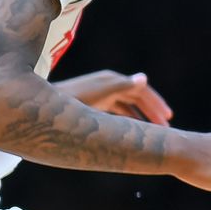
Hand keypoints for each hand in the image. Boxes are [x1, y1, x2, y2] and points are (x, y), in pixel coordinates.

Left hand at [55, 71, 172, 123]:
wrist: (42, 108)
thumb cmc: (72, 101)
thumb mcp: (100, 95)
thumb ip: (123, 87)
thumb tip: (144, 78)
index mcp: (112, 80)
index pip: (142, 90)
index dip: (156, 103)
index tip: (168, 118)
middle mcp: (108, 84)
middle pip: (138, 97)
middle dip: (153, 111)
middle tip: (167, 127)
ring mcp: (101, 94)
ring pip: (129, 106)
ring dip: (143, 117)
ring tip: (156, 131)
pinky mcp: (94, 103)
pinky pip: (119, 111)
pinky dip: (130, 119)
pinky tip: (135, 131)